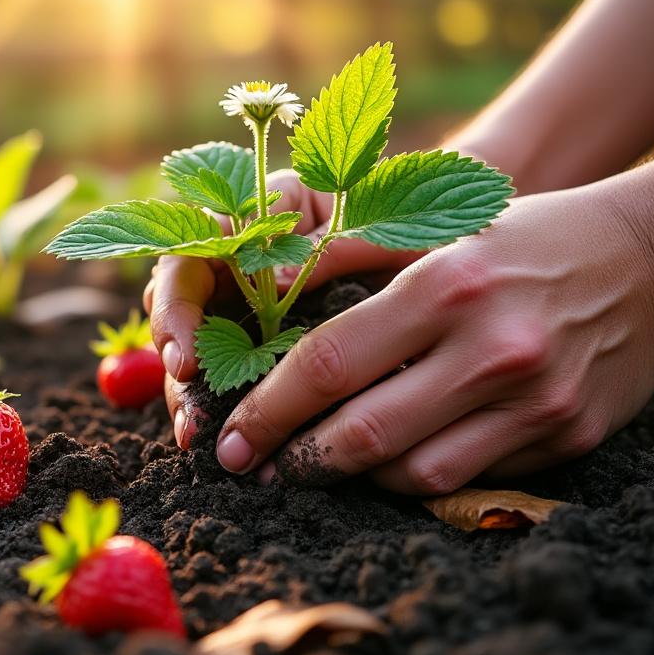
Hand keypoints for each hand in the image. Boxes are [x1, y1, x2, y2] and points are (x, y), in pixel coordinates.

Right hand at [145, 169, 422, 448]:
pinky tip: (233, 440)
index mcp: (266, 213)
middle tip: (192, 421)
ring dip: (195, 395)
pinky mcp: (278, 349)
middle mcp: (249, 258)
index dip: (176, 306)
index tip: (188, 358)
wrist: (477, 257)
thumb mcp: (397, 230)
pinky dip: (230, 407)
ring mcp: (260, 304)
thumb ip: (334, 245)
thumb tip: (274, 288)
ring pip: (203, 349)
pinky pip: (239, 377)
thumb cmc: (441, 229)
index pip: (192, 250)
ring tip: (201, 438)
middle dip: (179, 368)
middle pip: (185, 309)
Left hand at [215, 157, 653, 493]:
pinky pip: (472, 478)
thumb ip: (340, 253)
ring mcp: (537, 401)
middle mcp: (492, 350)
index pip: (331, 364)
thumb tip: (257, 283)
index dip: (270, 411)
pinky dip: (422, 475)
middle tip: (260, 471)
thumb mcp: (437, 224)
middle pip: (366, 435)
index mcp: (447, 286)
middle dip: (298, 461)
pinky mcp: (569, 437)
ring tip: (323, 463)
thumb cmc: (523, 238)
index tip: (233, 441)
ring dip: (357, 478)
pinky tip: (395, 459)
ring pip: (416, 474)